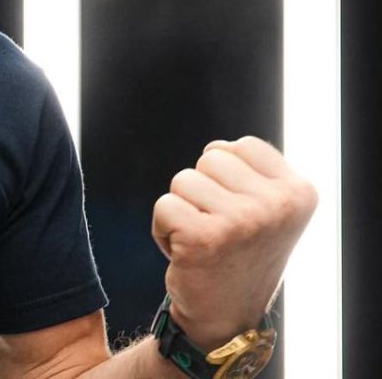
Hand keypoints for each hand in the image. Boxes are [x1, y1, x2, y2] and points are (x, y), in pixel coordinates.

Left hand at [151, 136, 316, 350]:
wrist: (226, 316)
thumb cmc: (239, 253)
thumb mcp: (266, 210)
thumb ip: (251, 173)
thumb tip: (216, 147)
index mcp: (299, 194)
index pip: (241, 146)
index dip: (226, 175)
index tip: (240, 212)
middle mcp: (277, 206)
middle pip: (210, 158)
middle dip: (203, 190)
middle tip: (219, 229)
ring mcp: (243, 221)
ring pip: (183, 179)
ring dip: (182, 209)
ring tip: (203, 240)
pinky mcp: (205, 237)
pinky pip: (164, 205)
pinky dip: (163, 228)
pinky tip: (185, 253)